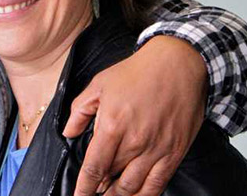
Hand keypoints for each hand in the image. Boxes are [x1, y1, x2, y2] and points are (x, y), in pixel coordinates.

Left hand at [63, 36, 207, 195]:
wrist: (178, 64)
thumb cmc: (138, 72)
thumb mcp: (99, 84)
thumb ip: (80, 110)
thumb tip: (68, 132)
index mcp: (113, 125)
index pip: (94, 167)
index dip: (84, 187)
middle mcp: (135, 141)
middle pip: (112, 178)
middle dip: (100, 188)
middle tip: (95, 190)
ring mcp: (157, 149)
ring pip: (133, 187)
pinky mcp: (175, 152)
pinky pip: (158, 184)